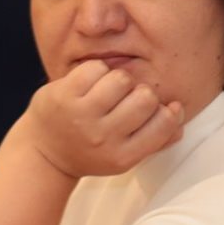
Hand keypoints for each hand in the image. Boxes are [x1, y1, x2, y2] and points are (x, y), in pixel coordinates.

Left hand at [19, 61, 183, 179]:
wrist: (44, 153)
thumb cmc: (91, 151)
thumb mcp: (124, 156)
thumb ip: (156, 140)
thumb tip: (180, 115)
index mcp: (122, 156)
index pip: (164, 124)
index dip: (168, 111)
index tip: (161, 108)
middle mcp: (102, 138)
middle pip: (146, 97)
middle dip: (142, 93)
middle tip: (128, 100)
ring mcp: (81, 116)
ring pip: (122, 79)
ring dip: (119, 80)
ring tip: (108, 92)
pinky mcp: (63, 95)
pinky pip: (96, 68)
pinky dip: (97, 72)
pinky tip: (89, 85)